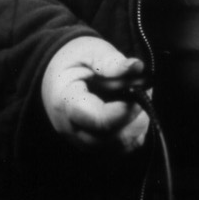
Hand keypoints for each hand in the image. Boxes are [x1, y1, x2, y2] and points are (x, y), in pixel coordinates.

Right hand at [40, 37, 151, 152]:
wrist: (56, 75)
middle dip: (136, 116)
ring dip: (138, 124)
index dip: (125, 110)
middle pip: (113, 138)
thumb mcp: (89, 50)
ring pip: (122, 146)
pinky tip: (132, 112)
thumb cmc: (73, 61)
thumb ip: (110, 60)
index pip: (99, 119)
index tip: (140, 91)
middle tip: (142, 91)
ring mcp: (83, 141)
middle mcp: (72, 129)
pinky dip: (135, 132)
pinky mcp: (95, 146)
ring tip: (136, 98)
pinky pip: (123, 149)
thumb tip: (137, 66)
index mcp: (66, 103)